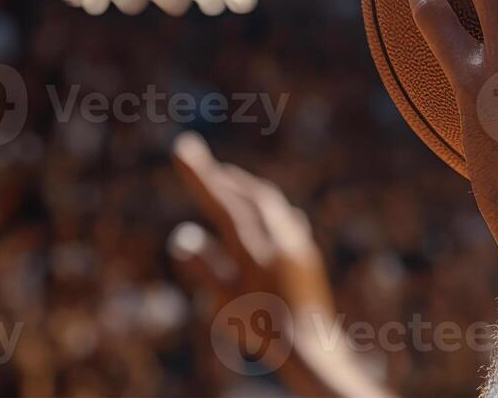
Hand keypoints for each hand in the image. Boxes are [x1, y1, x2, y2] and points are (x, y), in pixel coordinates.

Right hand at [169, 133, 391, 397]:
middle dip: (225, 178)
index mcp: (254, 246)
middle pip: (248, 195)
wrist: (314, 350)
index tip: (182, 146)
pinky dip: (267, 206)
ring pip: (270, 203)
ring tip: (232, 183)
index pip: (221, 201)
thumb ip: (205, 267)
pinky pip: (284, 218)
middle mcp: (278, 236)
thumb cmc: (264, 330)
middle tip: (205, 165)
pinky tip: (268, 211)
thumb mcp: (226, 303)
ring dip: (248, 189)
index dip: (200, 174)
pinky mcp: (307, 255)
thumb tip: (182, 235)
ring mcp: (297, 243)